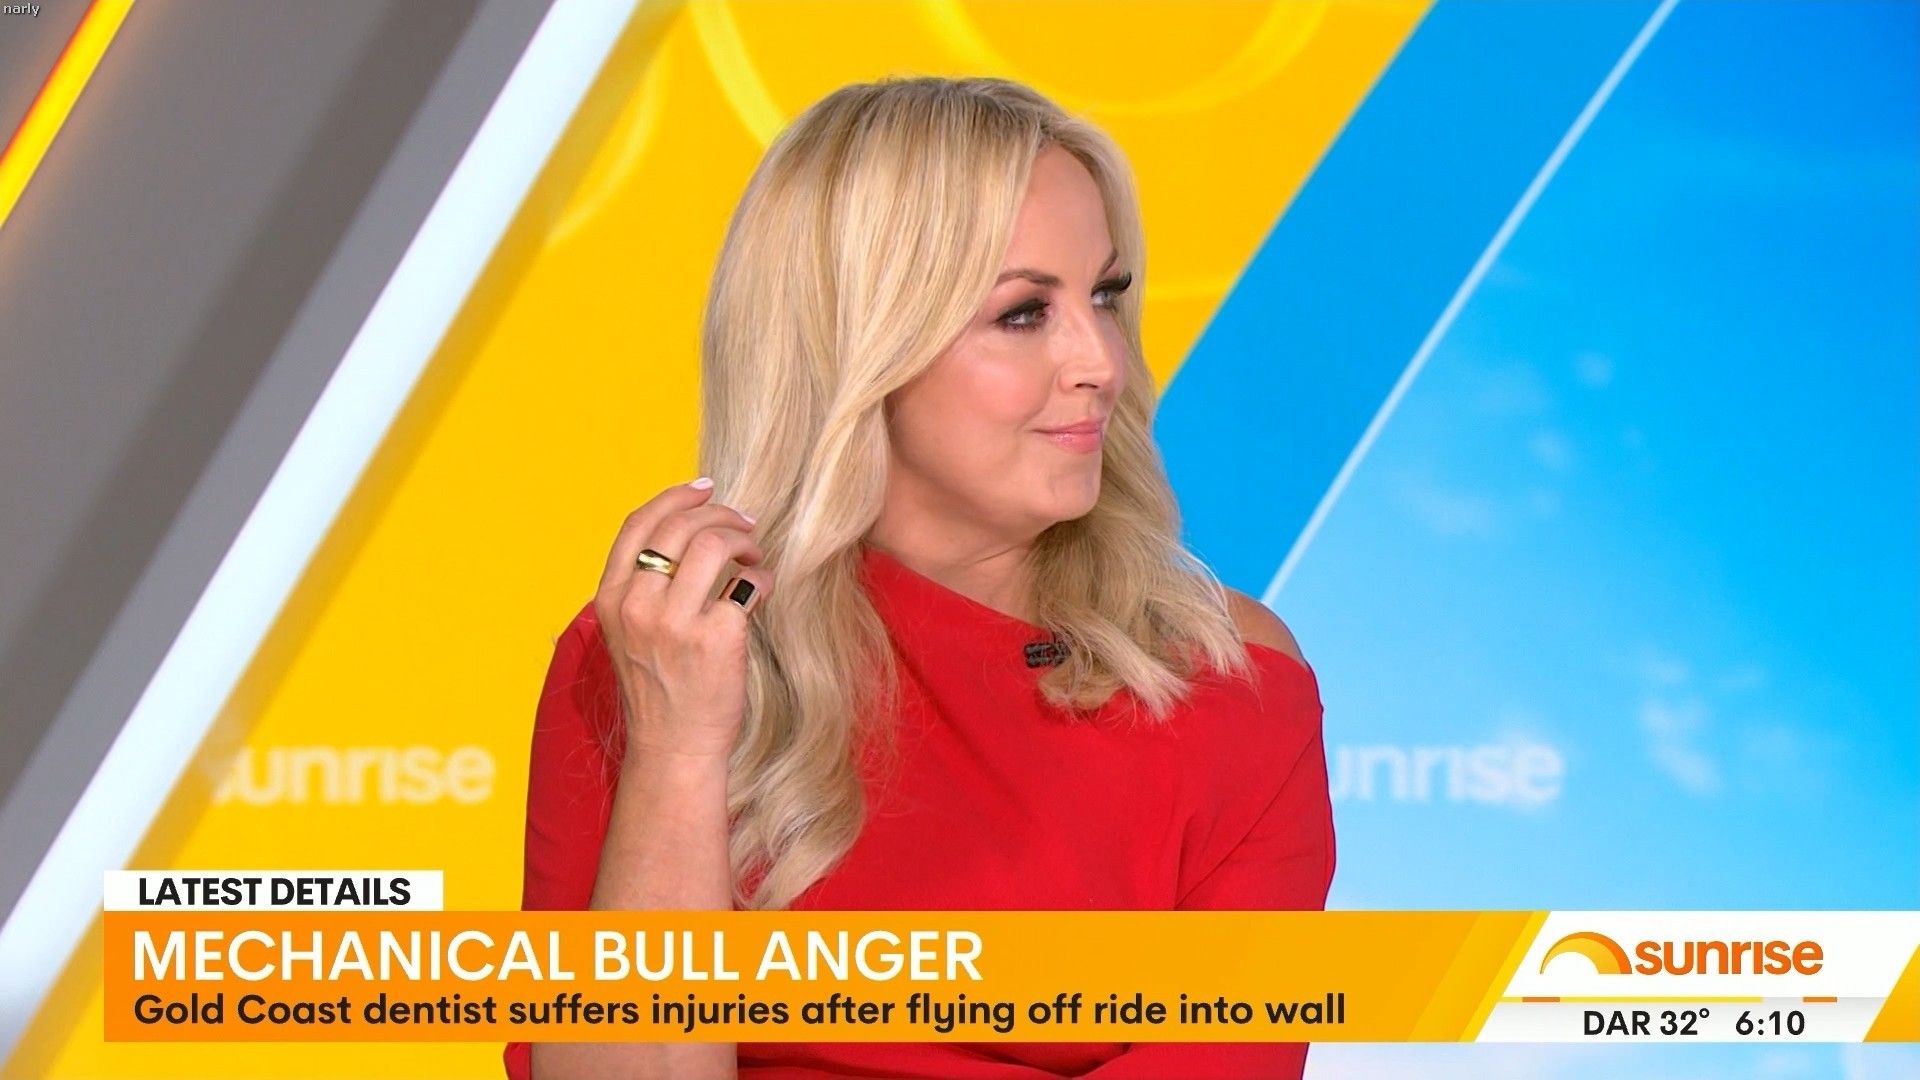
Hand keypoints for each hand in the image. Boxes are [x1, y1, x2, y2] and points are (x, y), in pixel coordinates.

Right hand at [593, 478, 770, 763]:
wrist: (674, 748)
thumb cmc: (659, 688)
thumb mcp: (630, 633)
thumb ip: (645, 587)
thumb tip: (687, 531)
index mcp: (610, 600)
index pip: (637, 526)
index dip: (673, 497)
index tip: (705, 488)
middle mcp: (636, 606)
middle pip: (679, 527)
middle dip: (719, 514)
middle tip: (744, 525)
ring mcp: (674, 623)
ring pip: (713, 545)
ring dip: (743, 540)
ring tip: (754, 556)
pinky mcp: (715, 638)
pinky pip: (749, 584)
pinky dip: (764, 579)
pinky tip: (763, 591)